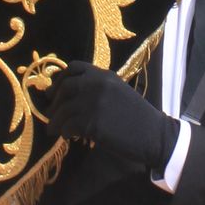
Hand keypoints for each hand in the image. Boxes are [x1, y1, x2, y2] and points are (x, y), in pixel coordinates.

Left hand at [48, 61, 177, 175]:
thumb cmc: (137, 116)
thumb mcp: (118, 92)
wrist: (154, 134)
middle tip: (50, 111)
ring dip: (55, 121)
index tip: (53, 90)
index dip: (60, 78)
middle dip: (54, 101)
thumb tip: (71, 96)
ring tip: (53, 129)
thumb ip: (98, 88)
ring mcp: (94, 103)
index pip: (74, 67)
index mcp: (104, 75)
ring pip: (63, 110)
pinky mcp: (93, 123)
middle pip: (65, 88)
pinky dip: (64, 132)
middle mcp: (97, 85)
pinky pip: (69, 126)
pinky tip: (67, 137)